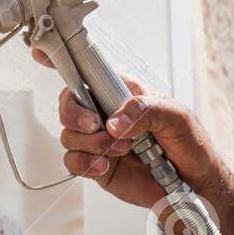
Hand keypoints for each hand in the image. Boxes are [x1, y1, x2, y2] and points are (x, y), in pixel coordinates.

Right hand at [31, 48, 222, 210]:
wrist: (194, 182)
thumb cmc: (189, 142)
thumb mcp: (175, 116)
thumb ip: (144, 111)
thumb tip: (113, 123)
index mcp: (121, 92)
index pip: (87, 72)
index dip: (61, 61)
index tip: (39, 52)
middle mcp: (105, 113)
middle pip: (68, 104)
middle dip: (75, 115)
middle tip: (97, 126)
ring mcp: (98, 139)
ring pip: (68, 135)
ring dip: (90, 143)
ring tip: (121, 150)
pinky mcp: (96, 164)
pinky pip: (73, 161)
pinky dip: (84, 164)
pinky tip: (104, 165)